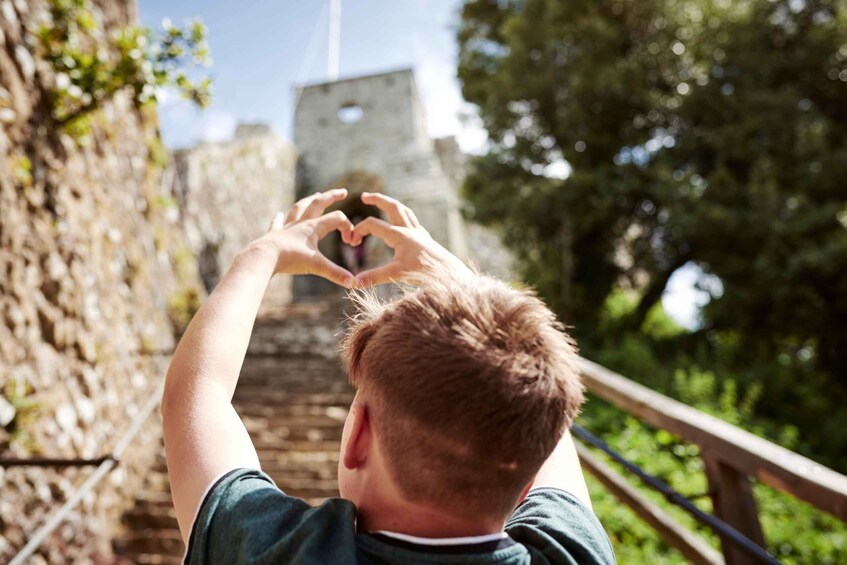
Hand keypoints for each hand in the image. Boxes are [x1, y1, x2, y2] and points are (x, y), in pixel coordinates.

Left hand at [253, 188, 355, 287]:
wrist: (264, 256)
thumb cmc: (291, 259)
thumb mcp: (317, 266)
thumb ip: (335, 273)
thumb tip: (353, 283)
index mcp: (313, 227)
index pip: (336, 219)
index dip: (347, 228)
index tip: (351, 242)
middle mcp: (301, 223)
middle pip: (319, 204)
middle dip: (332, 197)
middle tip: (343, 192)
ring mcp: (286, 227)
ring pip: (300, 208)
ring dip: (310, 200)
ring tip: (316, 195)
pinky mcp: (274, 235)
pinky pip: (277, 223)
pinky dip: (279, 219)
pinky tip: (278, 214)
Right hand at [351, 192, 470, 286]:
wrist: (448, 273)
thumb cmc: (423, 272)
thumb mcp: (396, 275)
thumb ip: (374, 277)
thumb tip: (353, 283)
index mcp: (399, 235)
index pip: (373, 225)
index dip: (359, 230)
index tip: (352, 242)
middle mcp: (409, 229)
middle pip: (391, 206)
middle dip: (377, 199)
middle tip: (364, 196)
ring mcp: (418, 232)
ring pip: (404, 210)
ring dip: (391, 204)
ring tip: (382, 202)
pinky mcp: (425, 238)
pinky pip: (412, 220)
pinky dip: (404, 215)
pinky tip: (403, 221)